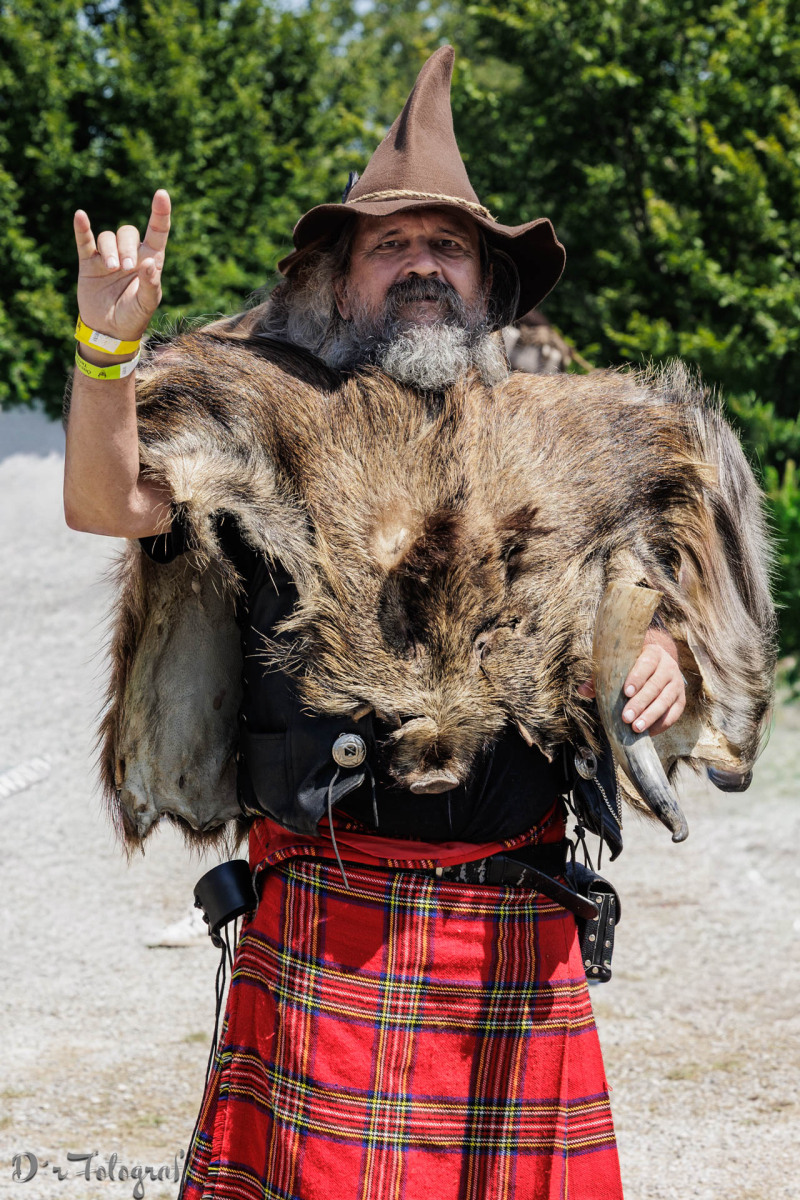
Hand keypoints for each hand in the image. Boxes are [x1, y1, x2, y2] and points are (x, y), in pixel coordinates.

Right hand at [73, 189, 170, 343]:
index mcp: (149, 261)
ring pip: (107, 237)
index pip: (157, 231)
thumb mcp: (147, 305)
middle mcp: (129, 254)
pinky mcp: (89, 263)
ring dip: (109, 249)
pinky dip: (82, 228)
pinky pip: (84, 241)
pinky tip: (80, 216)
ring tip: (112, 269)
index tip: (162, 194)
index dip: (160, 213)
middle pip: (127, 232)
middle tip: (125, 268)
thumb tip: (150, 263)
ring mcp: (108, 257)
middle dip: (126, 246)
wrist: (108, 332)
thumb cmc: (134, 318)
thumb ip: (151, 285)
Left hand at [578, 625, 685, 733]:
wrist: (658, 665)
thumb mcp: (618, 665)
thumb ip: (601, 677)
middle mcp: (669, 667)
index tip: (626, 692)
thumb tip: (581, 690)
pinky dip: (661, 723)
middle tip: (626, 717)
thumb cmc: (631, 666)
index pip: (647, 663)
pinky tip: (648, 732)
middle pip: (655, 686)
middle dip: (640, 703)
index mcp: (653, 653)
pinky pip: (674, 713)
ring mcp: (677, 684)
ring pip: (665, 700)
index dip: (637, 677)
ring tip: (636, 728)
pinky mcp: (681, 699)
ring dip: (650, 715)